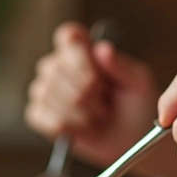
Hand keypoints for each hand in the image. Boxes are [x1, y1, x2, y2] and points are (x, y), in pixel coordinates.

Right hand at [25, 22, 158, 167]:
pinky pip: (44, 118)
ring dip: (80, 112)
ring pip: (48, 94)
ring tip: (98, 117)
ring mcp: (44, 89)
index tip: (96, 72)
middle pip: (56, 68)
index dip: (77, 53)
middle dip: (86, 91)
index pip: (67, 36)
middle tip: (106, 103)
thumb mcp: (138, 83)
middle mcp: (58, 65)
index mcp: (83, 50)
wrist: (128, 140)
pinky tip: (84, 129)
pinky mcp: (38, 114)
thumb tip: (102, 49)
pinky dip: (69, 127)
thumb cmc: (134, 106)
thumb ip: (121, 66)